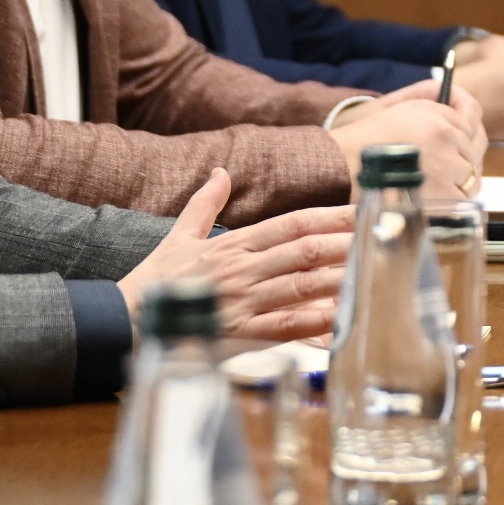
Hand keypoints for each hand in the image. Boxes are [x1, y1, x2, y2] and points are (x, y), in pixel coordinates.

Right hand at [122, 175, 355, 341]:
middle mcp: (241, 269)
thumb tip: (221, 171)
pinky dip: (315, 322)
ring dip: (340, 279)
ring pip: (301, 286)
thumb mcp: (178, 235)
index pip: (290, 223)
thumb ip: (204, 203)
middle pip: (304, 252)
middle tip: (381, 237)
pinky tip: (343, 318)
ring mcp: (242, 301)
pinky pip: (285, 326)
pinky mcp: (239, 333)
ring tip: (374, 272)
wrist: (122, 321)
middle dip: (346, 243)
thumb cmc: (154, 281)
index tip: (360, 209)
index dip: (328, 215)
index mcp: (232, 244)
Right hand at [330, 88, 489, 194]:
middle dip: (465, 158)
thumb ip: (428, 102)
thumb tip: (457, 103)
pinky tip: (434, 200)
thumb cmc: (362, 142)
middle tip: (447, 170)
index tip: (461, 139)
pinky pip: (462, 198)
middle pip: (475, 148)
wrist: (338, 169)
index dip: (467, 130)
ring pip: (472, 174)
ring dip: (460, 181)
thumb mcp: (395, 107)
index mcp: (433, 110)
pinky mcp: (442, 191)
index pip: (472, 116)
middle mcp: (444, 133)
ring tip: (437, 187)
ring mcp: (446, 162)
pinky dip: (452, 201)